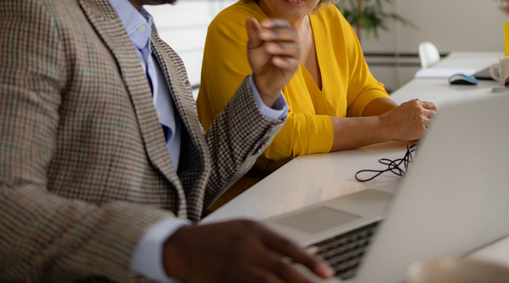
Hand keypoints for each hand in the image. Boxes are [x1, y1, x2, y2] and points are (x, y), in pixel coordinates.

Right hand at [162, 220, 333, 282]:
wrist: (181, 246)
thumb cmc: (216, 237)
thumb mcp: (243, 230)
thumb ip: (268, 243)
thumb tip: (295, 257)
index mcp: (254, 231)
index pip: (289, 246)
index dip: (310, 261)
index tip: (326, 273)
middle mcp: (247, 248)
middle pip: (283, 269)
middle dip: (306, 282)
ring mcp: (236, 267)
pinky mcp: (226, 281)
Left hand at [246, 18, 300, 106]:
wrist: (261, 78)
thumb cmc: (260, 58)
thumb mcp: (254, 46)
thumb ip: (254, 34)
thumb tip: (250, 19)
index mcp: (283, 33)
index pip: (284, 24)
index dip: (275, 22)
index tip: (263, 23)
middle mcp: (291, 42)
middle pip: (292, 34)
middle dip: (277, 33)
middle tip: (263, 35)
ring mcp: (294, 55)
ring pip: (294, 48)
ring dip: (281, 46)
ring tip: (268, 47)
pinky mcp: (293, 68)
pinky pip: (292, 63)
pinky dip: (284, 61)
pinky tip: (274, 60)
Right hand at [377, 99, 436, 141]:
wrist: (385, 126)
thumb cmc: (392, 118)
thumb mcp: (403, 106)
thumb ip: (414, 104)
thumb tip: (420, 101)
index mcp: (416, 104)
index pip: (432, 106)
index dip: (434, 111)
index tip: (433, 115)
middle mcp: (420, 110)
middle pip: (435, 114)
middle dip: (433, 119)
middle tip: (430, 124)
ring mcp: (421, 120)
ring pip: (434, 123)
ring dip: (431, 127)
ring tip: (425, 129)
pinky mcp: (421, 130)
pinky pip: (431, 132)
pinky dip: (428, 134)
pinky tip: (424, 134)